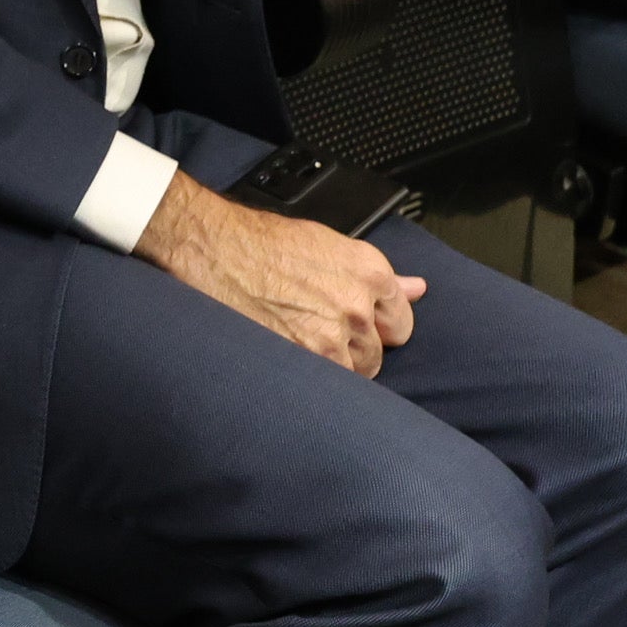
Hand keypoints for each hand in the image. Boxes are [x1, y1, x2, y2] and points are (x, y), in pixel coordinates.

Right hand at [137, 173, 420, 376]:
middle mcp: (357, 305)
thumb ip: (376, 276)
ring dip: (331, 366)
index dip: (377, 329)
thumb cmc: (259, 241)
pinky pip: (326, 385)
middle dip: (353, 349)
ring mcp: (331, 335)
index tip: (360, 329)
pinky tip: (289, 361)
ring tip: (298, 346)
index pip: (401, 324)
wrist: (211, 247)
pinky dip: (311, 380)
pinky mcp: (303, 357)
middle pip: (376, 353)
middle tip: (317, 334)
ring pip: (352, 373)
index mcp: (369, 273)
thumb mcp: (327, 244)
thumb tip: (416, 289)